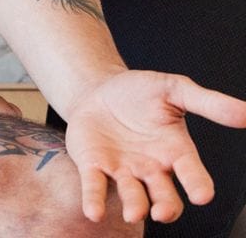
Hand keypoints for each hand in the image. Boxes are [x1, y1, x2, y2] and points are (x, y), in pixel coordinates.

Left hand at [64, 69, 245, 224]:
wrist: (97, 89)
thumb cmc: (138, 93)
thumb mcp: (173, 90)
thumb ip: (207, 103)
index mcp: (175, 151)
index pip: (192, 173)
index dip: (198, 185)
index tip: (202, 195)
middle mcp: (152, 168)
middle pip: (165, 196)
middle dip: (166, 207)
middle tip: (163, 212)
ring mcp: (123, 170)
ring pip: (133, 196)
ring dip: (134, 206)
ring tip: (133, 213)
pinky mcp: (94, 166)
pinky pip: (96, 187)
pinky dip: (95, 200)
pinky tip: (94, 212)